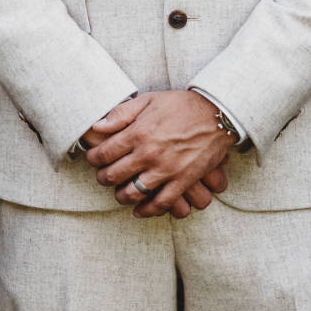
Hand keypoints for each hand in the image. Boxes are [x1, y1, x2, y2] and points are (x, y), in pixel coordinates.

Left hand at [84, 89, 232, 218]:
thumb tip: (97, 126)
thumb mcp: (148, 100)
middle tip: (102, 177)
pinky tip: (139, 210)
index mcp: (138, 133)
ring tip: (119, 193)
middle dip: (103, 178)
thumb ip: (121, 114)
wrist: (217, 114)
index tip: (92, 159)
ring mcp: (166, 169)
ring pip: (133, 192)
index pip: (103, 153)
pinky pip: (161, 202)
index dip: (93, 158)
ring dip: (121, 196)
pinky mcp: (183, 180)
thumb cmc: (181, 105)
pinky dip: (147, 210)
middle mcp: (149, 153)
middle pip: (114, 175)